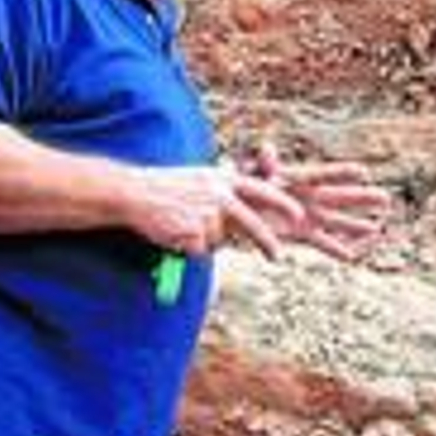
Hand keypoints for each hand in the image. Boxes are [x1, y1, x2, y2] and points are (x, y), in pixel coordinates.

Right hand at [125, 165, 304, 259]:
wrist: (136, 192)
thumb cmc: (170, 186)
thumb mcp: (203, 179)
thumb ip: (226, 192)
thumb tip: (244, 213)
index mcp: (225, 180)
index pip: (263, 190)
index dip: (283, 203)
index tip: (299, 214)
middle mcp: (220, 195)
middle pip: (252, 223)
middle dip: (267, 242)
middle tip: (277, 256)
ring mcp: (206, 214)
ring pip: (219, 240)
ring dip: (204, 240)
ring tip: (184, 225)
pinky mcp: (192, 233)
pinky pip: (200, 250)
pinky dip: (189, 247)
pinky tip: (176, 233)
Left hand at [247, 143, 389, 261]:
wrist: (241, 205)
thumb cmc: (247, 184)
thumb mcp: (252, 172)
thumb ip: (263, 165)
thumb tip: (267, 149)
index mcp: (299, 179)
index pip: (323, 175)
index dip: (342, 174)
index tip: (363, 172)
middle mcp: (310, 197)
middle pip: (339, 197)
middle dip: (362, 199)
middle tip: (386, 199)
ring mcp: (308, 216)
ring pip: (336, 221)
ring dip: (355, 226)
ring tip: (376, 228)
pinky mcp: (300, 234)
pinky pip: (320, 241)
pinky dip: (334, 248)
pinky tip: (350, 256)